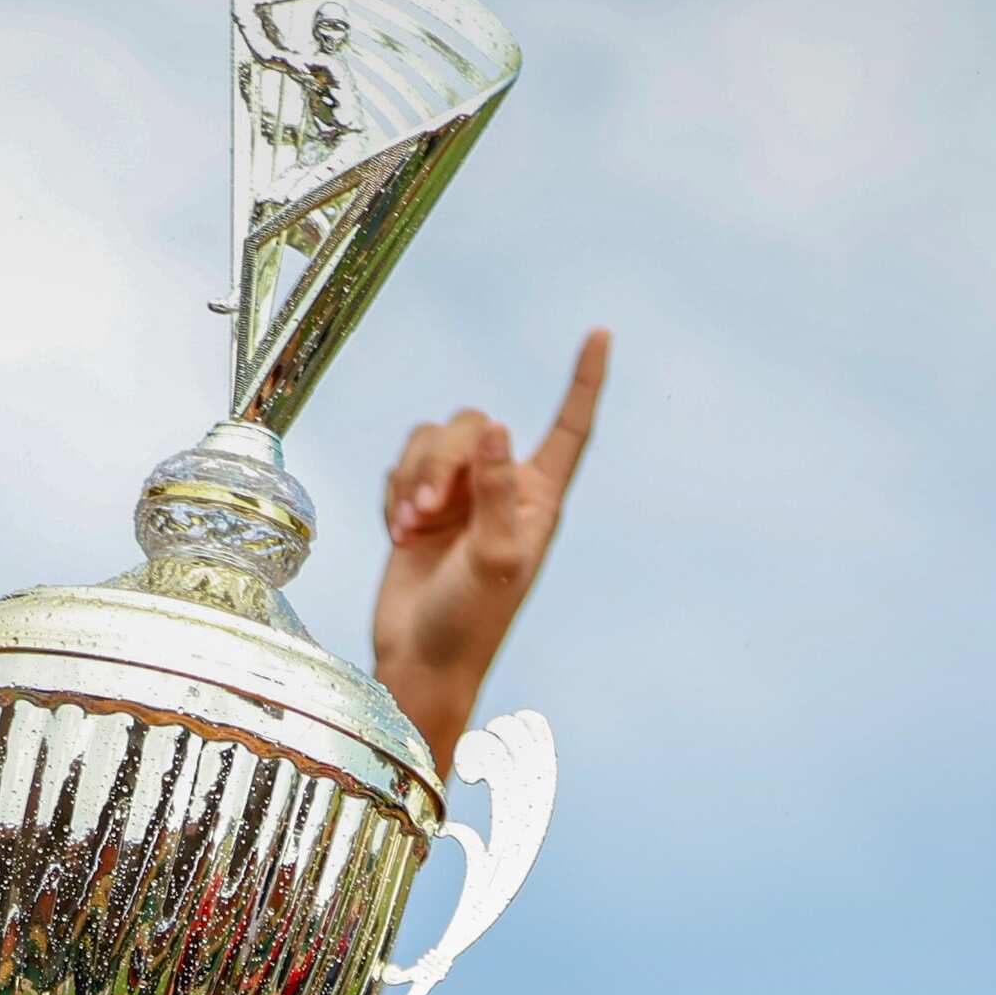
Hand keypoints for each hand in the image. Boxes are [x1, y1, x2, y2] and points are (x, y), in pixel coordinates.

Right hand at [371, 332, 605, 756]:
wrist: (420, 661)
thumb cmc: (470, 621)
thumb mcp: (494, 558)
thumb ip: (497, 492)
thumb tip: (498, 429)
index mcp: (539, 498)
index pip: (569, 428)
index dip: (585, 381)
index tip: (601, 333)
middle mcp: (502, 488)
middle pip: (474, 425)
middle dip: (442, 460)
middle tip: (428, 511)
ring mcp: (459, 497)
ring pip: (432, 440)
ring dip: (414, 477)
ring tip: (410, 525)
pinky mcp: (419, 507)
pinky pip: (401, 466)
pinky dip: (394, 493)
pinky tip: (399, 532)